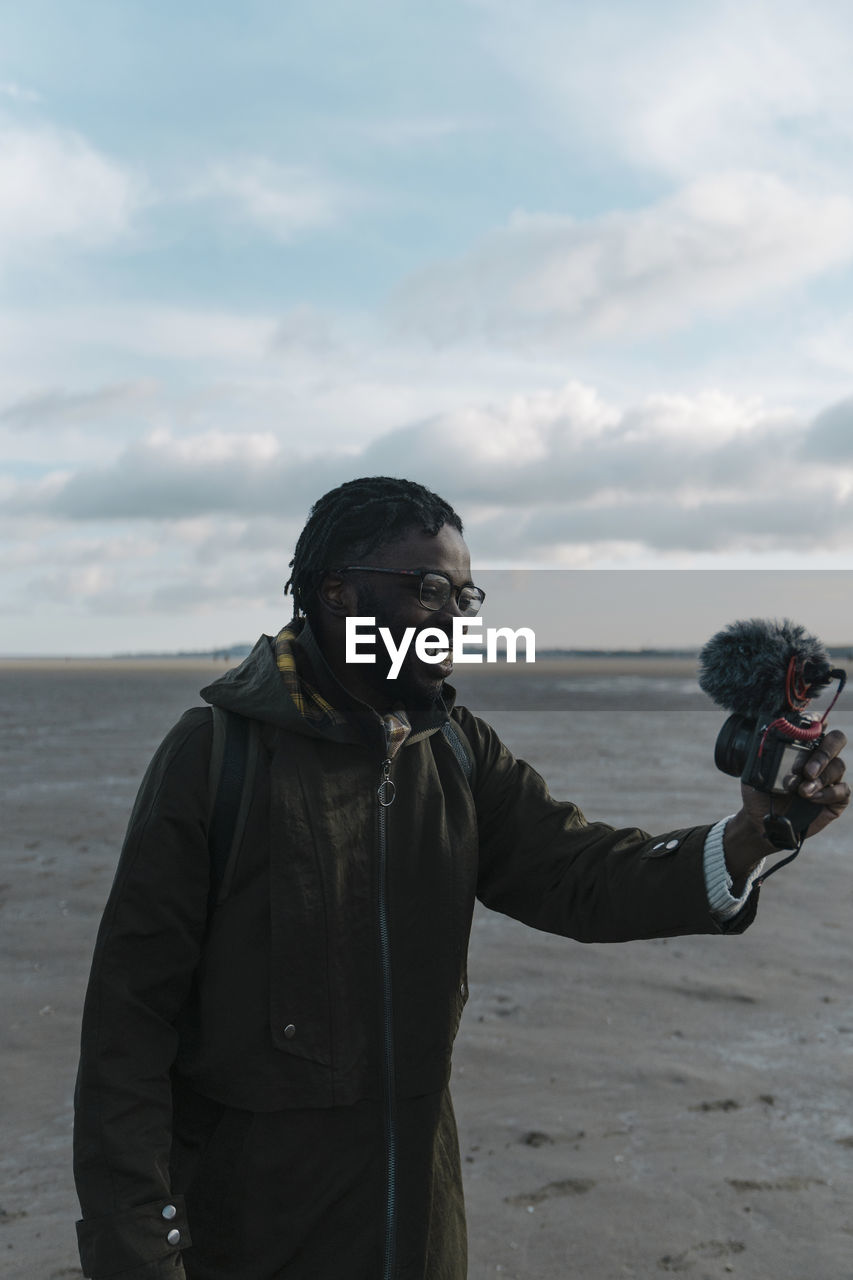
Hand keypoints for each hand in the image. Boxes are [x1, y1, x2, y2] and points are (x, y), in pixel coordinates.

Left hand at [725, 729, 848, 886]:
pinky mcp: (837, 797)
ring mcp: (830, 777)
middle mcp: (819, 757)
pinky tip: (812, 799)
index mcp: (802, 745)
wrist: (762, 820)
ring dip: (819, 778)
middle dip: (824, 752)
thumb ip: (763, 753)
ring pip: (838, 766)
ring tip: (801, 791)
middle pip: (836, 740)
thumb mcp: (755, 770)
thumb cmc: (760, 791)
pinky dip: (827, 793)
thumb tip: (765, 738)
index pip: (817, 725)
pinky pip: (842, 789)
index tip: (809, 727)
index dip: (817, 722)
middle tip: (806, 771)